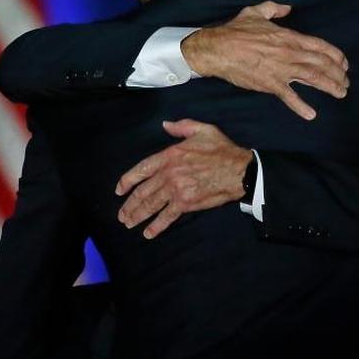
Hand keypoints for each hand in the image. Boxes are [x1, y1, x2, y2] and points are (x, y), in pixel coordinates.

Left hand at [115, 119, 253, 238]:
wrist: (238, 170)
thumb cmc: (222, 149)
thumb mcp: (202, 129)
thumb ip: (181, 126)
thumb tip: (165, 125)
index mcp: (169, 156)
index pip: (141, 169)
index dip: (127, 181)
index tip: (119, 191)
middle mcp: (168, 173)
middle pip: (143, 191)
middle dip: (130, 205)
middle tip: (122, 214)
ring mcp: (176, 190)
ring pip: (151, 205)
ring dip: (137, 215)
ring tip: (128, 223)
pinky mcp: (186, 203)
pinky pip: (167, 216)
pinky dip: (156, 226)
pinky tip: (148, 233)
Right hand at [180, 1, 347, 120]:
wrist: (218, 49)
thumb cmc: (235, 30)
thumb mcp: (256, 12)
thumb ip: (274, 8)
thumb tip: (287, 7)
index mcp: (289, 36)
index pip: (320, 46)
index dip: (335, 55)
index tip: (344, 63)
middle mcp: (290, 53)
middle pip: (321, 64)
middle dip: (338, 73)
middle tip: (346, 81)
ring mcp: (281, 69)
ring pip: (313, 78)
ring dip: (330, 86)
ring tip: (340, 93)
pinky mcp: (270, 84)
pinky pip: (289, 97)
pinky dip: (301, 106)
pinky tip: (311, 114)